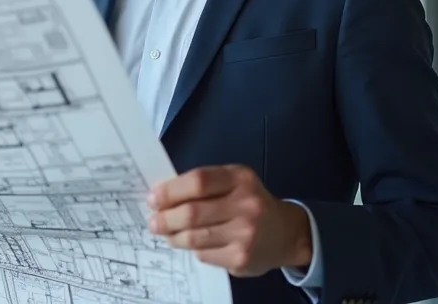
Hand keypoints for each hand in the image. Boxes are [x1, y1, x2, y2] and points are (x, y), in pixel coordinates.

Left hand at [146, 164, 312, 276]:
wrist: (285, 233)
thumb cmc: (249, 202)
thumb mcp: (233, 182)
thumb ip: (202, 185)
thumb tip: (160, 195)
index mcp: (240, 178)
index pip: (198, 181)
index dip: (170, 190)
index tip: (152, 198)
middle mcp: (246, 204)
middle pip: (192, 213)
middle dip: (165, 218)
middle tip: (153, 222)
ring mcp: (245, 234)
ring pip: (194, 237)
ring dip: (173, 236)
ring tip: (166, 233)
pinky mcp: (241, 258)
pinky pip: (203, 254)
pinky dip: (193, 250)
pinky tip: (194, 245)